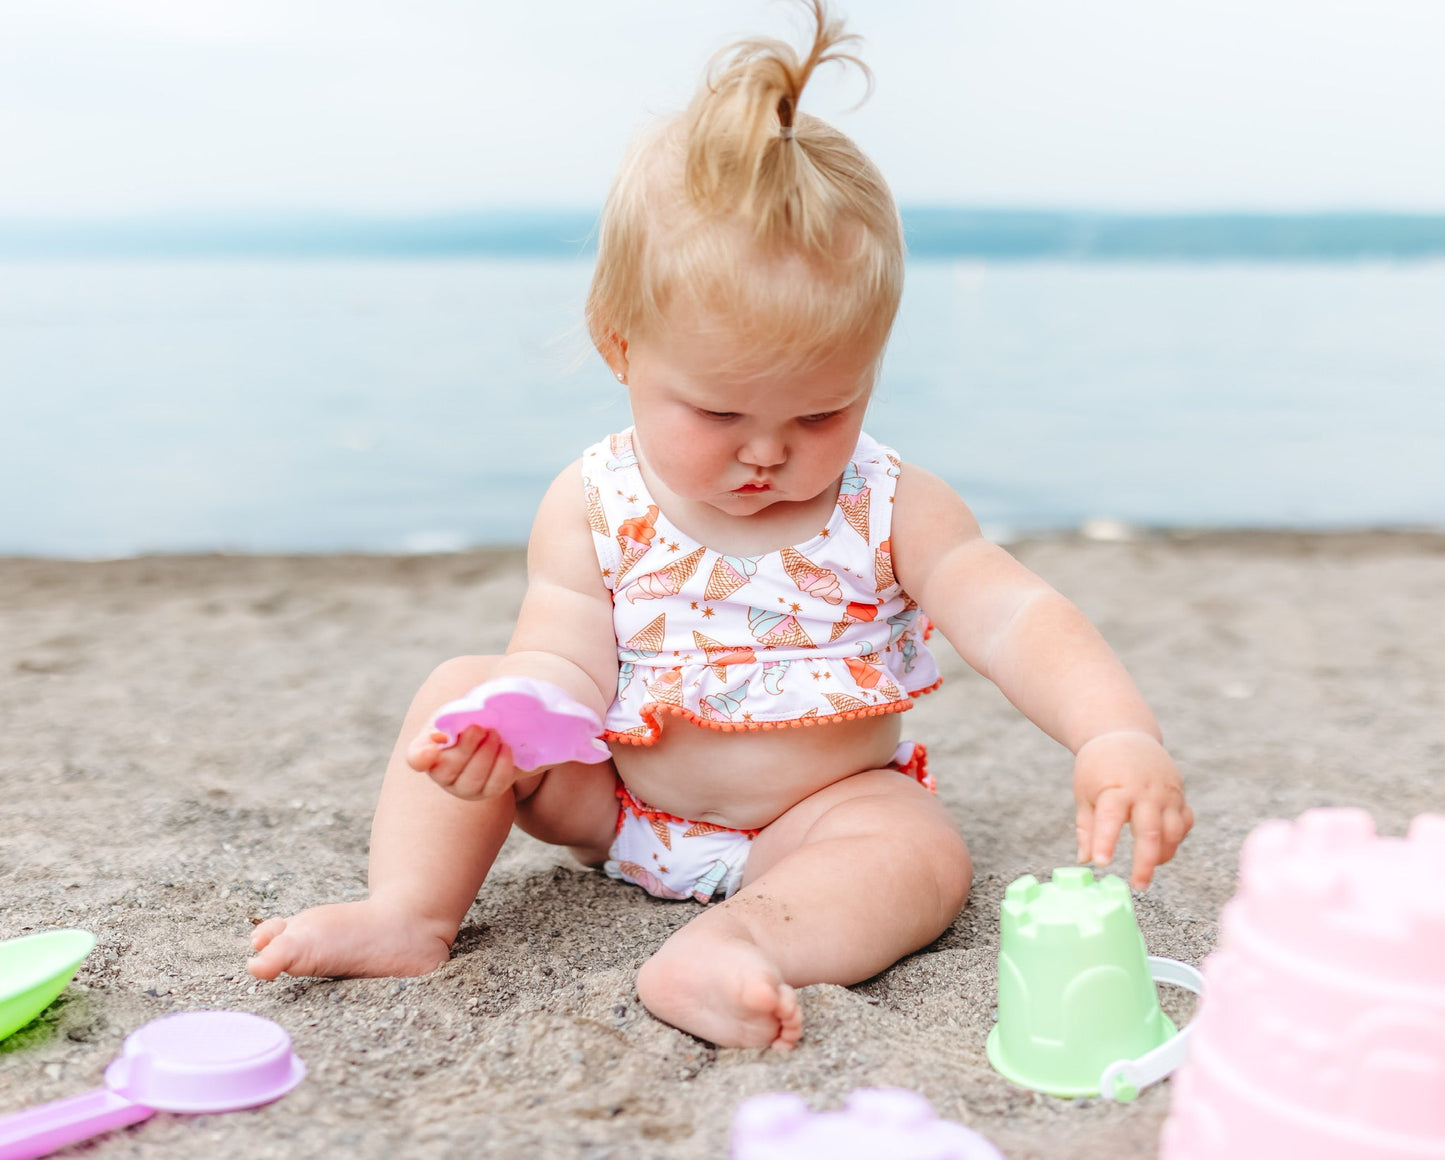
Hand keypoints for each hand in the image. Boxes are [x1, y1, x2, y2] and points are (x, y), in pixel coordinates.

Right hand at [406, 724, 520, 800]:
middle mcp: (441, 775)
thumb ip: (452, 718)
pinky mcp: (487, 792)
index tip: (430, 751)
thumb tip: (453, 730)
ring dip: (486, 754)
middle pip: (449, 769)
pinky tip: (506, 747)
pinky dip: (502, 765)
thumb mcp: (456, 713)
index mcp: (427, 749)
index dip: (421, 757)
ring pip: (473, 781)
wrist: (492, 730)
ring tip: (494, 734)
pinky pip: (495, 786)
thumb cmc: (467, 720)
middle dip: (467, 747)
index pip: (416, 758)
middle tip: (480, 728)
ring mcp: (464, 787)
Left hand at [1073, 731, 1192, 889]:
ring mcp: (1166, 792)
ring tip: (1147, 868)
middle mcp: (1145, 791)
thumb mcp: (1084, 792)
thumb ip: (1087, 827)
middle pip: (1150, 832)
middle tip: (1138, 885)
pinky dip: (1176, 839)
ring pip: (1173, 831)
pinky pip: (1185, 822)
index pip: (1110, 819)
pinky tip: (1163, 849)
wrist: (1124, 735)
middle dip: (1145, 862)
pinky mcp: (1179, 793)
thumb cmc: (1098, 767)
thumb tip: (1084, 860)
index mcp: (1116, 788)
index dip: (1106, 842)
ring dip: (1163, 854)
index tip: (1102, 864)